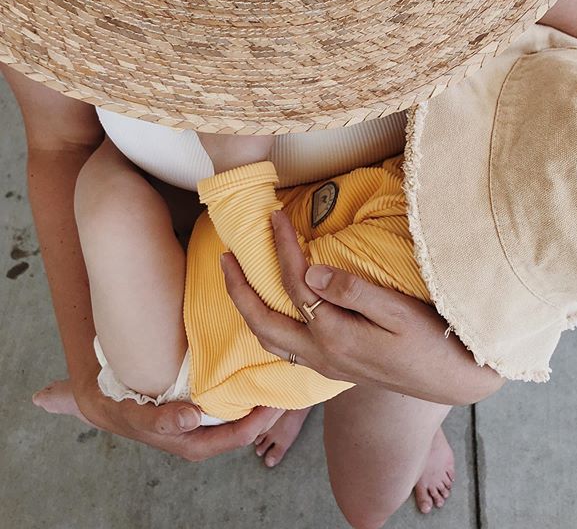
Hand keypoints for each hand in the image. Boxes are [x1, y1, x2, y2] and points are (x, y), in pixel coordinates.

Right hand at [34, 376, 282, 461]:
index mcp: (160, 430)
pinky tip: (280, 392)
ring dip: (261, 418)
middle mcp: (185, 436)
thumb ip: (70, 400)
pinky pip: (244, 420)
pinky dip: (263, 411)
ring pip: (237, 432)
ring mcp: (206, 431)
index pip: (172, 435)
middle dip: (244, 426)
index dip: (179, 425)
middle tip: (267, 404)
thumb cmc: (116, 401)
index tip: (192, 415)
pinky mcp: (221, 421)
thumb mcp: (92, 398)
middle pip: (219, 440)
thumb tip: (40, 398)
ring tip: (281, 397)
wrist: (131, 406)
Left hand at [221, 211, 503, 405]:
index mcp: (336, 336)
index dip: (282, 246)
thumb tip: (311, 272)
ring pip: (270, 341)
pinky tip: (272, 312)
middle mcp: (322, 355)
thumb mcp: (399, 311)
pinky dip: (269, 326)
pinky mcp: (335, 367)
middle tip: (225, 256)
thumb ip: (354, 291)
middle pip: (264, 321)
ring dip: (248, 309)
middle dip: (238, 288)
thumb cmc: (433, 340)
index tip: (275, 215)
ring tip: (237, 281)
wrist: (454, 378)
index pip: (296, 283)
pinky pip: (286, 349)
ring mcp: (326, 365)